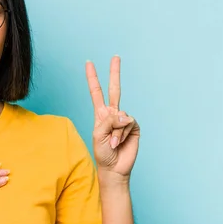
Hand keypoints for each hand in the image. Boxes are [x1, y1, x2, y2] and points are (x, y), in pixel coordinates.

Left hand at [86, 56, 140, 181]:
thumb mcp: (99, 135)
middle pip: (115, 89)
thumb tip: (122, 114)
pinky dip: (124, 133)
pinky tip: (121, 142)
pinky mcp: (134, 126)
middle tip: (116, 56)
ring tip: (113, 143)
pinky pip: (129, 122)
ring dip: (116, 131)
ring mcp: (124, 119)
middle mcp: (112, 113)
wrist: (114, 167)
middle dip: (115, 72)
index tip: (88, 63)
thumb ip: (108, 121)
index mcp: (100, 114)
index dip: (92, 78)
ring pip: (121, 115)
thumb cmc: (103, 153)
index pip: (96, 92)